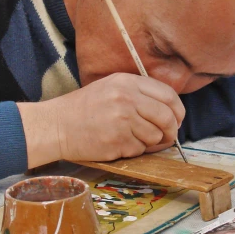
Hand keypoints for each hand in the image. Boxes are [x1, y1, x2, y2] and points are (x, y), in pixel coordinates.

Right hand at [17, 73, 184, 167]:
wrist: (56, 125)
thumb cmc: (84, 108)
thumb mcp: (111, 87)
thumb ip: (139, 93)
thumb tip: (171, 111)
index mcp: (127, 82)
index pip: (168, 95)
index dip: (178, 110)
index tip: (177, 119)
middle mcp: (126, 99)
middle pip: (167, 118)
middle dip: (172, 130)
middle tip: (168, 136)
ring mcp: (122, 121)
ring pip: (155, 137)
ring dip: (150, 142)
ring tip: (132, 138)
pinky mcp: (117, 142)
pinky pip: (139, 150)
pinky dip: (134, 151)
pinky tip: (120, 144)